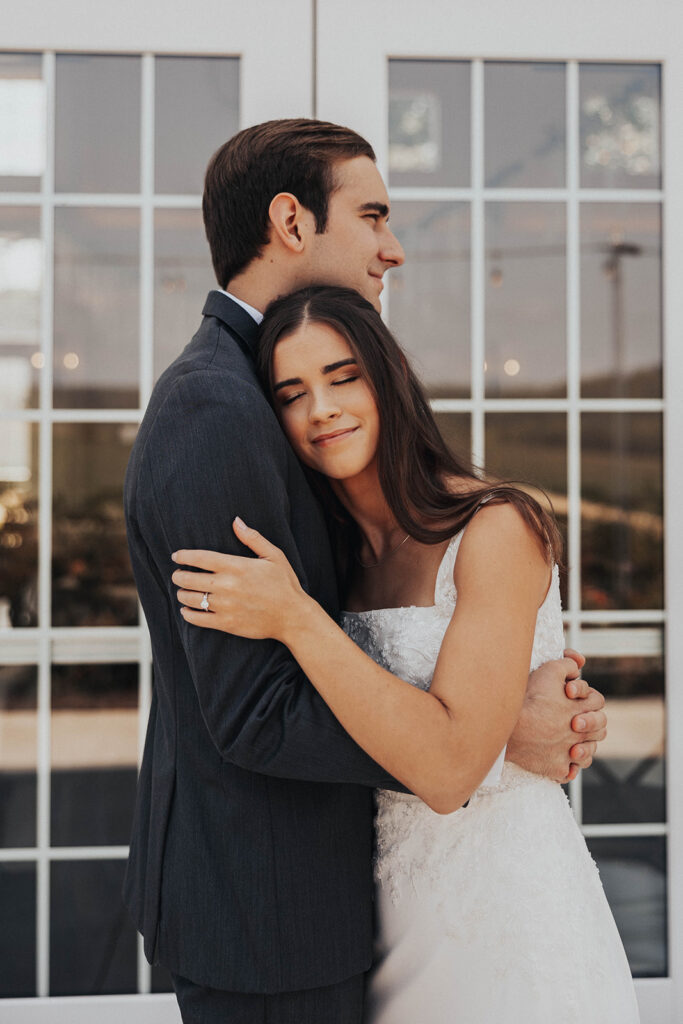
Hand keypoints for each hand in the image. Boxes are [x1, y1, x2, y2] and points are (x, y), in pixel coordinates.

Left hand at [171, 518, 305, 639]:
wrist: (293, 616)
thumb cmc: (284, 584)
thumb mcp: (273, 556)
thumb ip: (253, 538)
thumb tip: (236, 520)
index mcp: (236, 566)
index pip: (200, 558)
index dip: (184, 556)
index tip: (176, 556)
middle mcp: (227, 585)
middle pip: (189, 578)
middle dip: (178, 575)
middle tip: (177, 575)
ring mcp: (225, 605)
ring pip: (190, 599)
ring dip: (182, 594)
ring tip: (182, 592)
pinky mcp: (226, 623)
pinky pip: (198, 619)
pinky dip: (188, 614)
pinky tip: (187, 610)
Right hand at [507, 654, 606, 782]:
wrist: (510, 728)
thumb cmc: (530, 699)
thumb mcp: (550, 671)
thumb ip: (568, 664)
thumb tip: (578, 663)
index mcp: (582, 710)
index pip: (598, 702)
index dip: (586, 696)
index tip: (570, 695)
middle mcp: (580, 734)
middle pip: (599, 730)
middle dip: (591, 722)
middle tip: (575, 720)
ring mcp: (569, 753)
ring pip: (587, 753)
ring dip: (583, 746)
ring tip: (573, 742)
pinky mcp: (556, 768)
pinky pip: (569, 771)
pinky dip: (568, 767)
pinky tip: (562, 760)